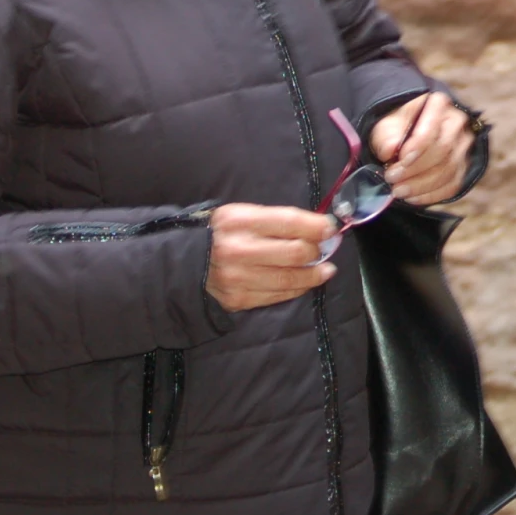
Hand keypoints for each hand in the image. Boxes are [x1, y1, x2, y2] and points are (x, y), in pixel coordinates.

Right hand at [207, 203, 334, 311]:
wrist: (185, 262)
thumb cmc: (223, 233)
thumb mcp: (243, 214)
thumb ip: (278, 219)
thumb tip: (319, 227)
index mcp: (240, 221)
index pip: (288, 221)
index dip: (316, 226)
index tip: (330, 228)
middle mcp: (238, 250)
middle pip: (294, 252)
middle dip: (317, 251)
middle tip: (326, 249)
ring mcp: (237, 278)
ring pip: (290, 278)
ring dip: (314, 274)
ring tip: (325, 270)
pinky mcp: (238, 299)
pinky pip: (278, 296)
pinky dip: (296, 288)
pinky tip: (304, 282)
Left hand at [368, 93, 474, 204]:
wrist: (409, 133)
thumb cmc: (397, 126)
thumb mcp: (385, 125)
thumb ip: (386, 136)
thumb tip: (390, 151)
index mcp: (438, 105)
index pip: (434, 126)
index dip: (418, 145)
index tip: (399, 159)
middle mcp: (457, 123)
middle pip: (443, 150)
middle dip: (415, 169)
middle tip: (391, 178)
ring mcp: (463, 145)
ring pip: (449, 170)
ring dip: (421, 185)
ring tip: (398, 191)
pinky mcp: (463, 166)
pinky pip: (453, 185)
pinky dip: (431, 195)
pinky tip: (412, 198)